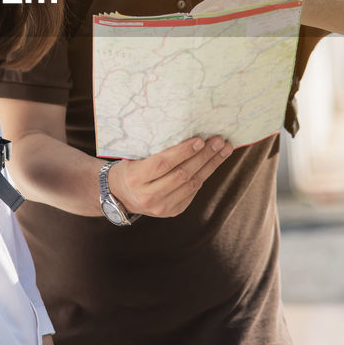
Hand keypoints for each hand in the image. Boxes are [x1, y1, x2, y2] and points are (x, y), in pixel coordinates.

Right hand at [109, 137, 231, 217]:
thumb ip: (156, 151)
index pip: (164, 164)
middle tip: (219, 141)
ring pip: (192, 184)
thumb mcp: (134, 158)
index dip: (183, 152)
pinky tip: (212, 163)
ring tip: (223, 150)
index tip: (200, 140)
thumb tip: (187, 133)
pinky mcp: (172, 211)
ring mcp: (162, 207)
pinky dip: (203, 176)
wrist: (120, 196)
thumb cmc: (129, 169)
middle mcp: (148, 196)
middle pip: (182, 174)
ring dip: (210, 166)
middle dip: (204, 156)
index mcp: (135, 178)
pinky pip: (192, 192)